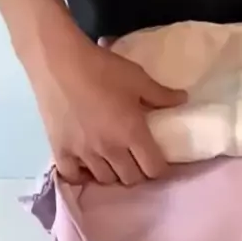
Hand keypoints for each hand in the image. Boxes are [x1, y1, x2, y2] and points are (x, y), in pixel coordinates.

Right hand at [29, 34, 185, 184]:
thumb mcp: (138, 78)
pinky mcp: (61, 149)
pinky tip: (85, 166)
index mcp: (132, 133)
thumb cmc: (102, 68)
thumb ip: (161, 94)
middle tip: (136, 160)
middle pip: (131, 179)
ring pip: (105, 179)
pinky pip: (73, 176)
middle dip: (138, 172)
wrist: (58, 61)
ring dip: (113, 173)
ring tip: (113, 161)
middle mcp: (110, 149)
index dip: (160, 168)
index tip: (158, 159)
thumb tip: (183, 100)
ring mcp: (83, 153)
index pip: (154, 168)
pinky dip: (82, 175)